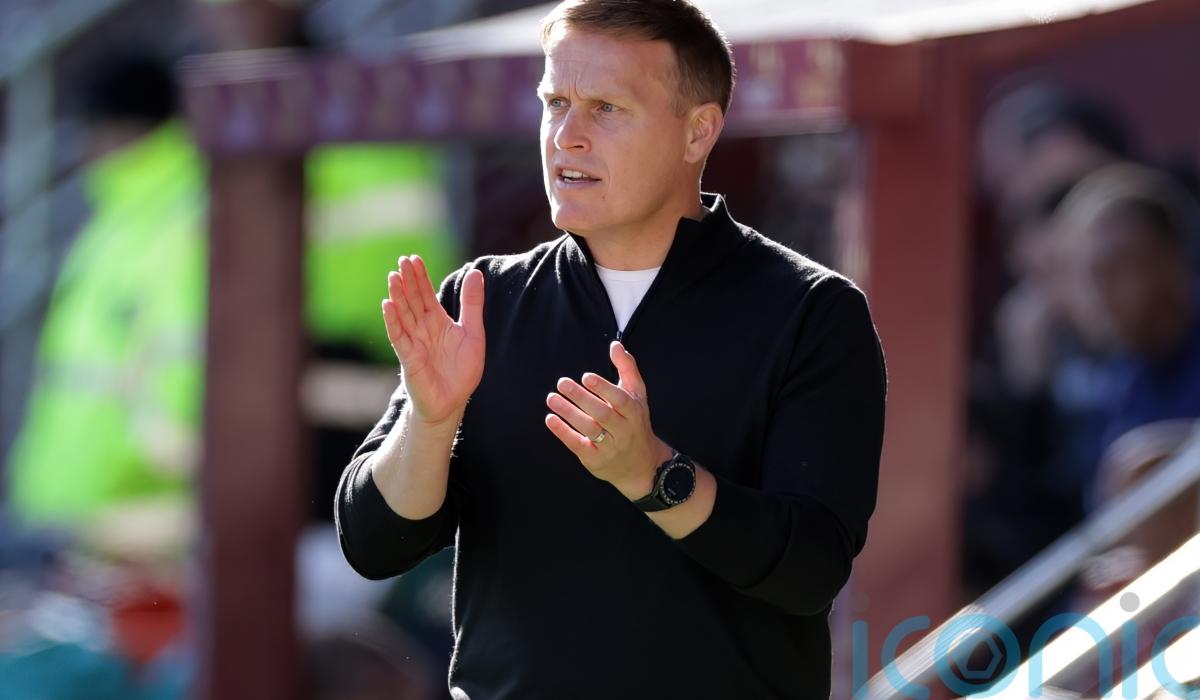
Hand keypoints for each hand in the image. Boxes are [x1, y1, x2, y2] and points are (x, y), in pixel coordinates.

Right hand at [382, 255, 484, 426]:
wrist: (453, 402)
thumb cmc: (462, 371)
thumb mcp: (473, 333)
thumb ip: (472, 304)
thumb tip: (475, 272)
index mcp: (437, 322)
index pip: (426, 294)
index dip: (420, 277)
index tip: (414, 259)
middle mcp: (422, 329)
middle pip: (413, 300)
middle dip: (408, 281)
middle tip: (402, 260)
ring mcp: (413, 342)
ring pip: (403, 315)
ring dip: (398, 296)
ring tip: (393, 277)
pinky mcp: (409, 358)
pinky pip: (398, 337)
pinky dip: (392, 321)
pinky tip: (387, 305)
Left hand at [544, 340, 672, 499]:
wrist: (642, 466)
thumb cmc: (635, 423)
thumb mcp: (637, 396)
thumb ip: (627, 368)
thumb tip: (615, 344)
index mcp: (634, 412)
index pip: (620, 399)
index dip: (603, 388)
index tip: (586, 376)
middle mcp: (624, 431)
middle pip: (602, 414)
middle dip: (581, 398)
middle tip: (562, 382)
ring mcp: (610, 448)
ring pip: (589, 429)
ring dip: (568, 413)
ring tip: (552, 398)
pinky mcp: (596, 460)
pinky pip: (578, 445)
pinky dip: (563, 432)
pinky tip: (550, 419)